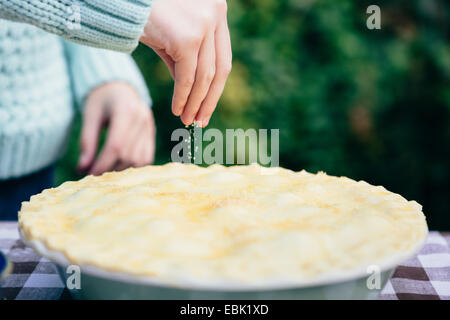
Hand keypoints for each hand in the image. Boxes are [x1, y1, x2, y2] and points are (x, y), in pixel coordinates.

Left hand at [77, 82, 155, 175]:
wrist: (120, 87)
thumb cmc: (101, 99)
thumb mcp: (90, 115)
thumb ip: (87, 141)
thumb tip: (82, 168)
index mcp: (125, 110)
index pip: (115, 145)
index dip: (102, 163)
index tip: (90, 174)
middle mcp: (142, 118)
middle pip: (127, 154)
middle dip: (110, 168)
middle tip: (94, 173)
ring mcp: (150, 126)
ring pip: (139, 159)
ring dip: (122, 169)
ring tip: (106, 168)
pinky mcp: (152, 133)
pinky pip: (147, 157)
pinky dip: (134, 166)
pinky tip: (120, 164)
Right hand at [140, 0, 231, 126]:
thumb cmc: (144, 11)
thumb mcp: (173, 35)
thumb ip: (186, 59)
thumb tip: (191, 91)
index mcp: (217, 11)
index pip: (222, 58)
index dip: (216, 87)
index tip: (208, 107)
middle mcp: (216, 15)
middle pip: (220, 70)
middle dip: (209, 100)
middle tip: (201, 120)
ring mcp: (203, 26)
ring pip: (204, 77)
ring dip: (196, 103)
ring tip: (189, 120)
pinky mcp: (187, 38)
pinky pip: (187, 77)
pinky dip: (182, 97)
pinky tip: (178, 110)